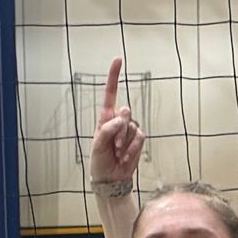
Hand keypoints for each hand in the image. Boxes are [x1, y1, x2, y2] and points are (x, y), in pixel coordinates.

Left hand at [89, 56, 143, 192]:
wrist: (111, 179)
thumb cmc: (100, 161)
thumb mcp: (97, 145)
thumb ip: (108, 129)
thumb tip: (122, 118)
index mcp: (105, 118)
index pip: (110, 94)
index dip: (114, 76)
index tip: (118, 59)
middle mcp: (118, 121)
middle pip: (125, 111)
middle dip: (120, 129)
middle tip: (113, 146)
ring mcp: (129, 130)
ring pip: (133, 126)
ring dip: (125, 143)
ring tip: (117, 154)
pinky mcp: (138, 139)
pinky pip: (140, 137)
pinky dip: (132, 149)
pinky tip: (125, 158)